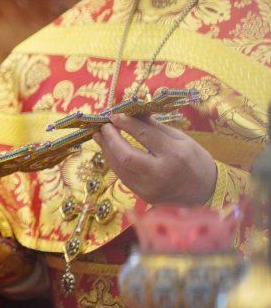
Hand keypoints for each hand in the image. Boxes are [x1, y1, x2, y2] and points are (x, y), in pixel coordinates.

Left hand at [95, 115, 215, 208]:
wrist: (207, 192)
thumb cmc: (195, 161)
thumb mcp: (180, 139)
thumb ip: (155, 126)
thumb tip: (132, 111)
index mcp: (175, 154)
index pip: (144, 135)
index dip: (126, 123)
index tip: (114, 114)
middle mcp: (161, 173)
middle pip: (126, 155)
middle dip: (110, 138)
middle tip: (103, 125)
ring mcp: (151, 188)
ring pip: (120, 167)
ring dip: (107, 150)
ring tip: (100, 136)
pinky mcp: (144, 196)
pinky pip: (123, 177)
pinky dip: (114, 162)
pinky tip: (110, 151)